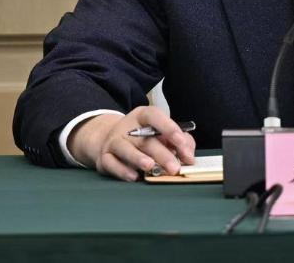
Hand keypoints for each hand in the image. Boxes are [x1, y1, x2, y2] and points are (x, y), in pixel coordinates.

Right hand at [68, 105, 195, 181]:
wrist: (110, 139)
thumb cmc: (143, 136)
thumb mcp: (160, 132)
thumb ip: (178, 140)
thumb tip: (188, 155)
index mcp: (143, 116)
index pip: (155, 116)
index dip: (168, 127)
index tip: (181, 142)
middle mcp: (127, 127)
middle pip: (145, 139)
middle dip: (162, 154)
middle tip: (174, 168)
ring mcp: (114, 141)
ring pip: (125, 149)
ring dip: (138, 158)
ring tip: (150, 166)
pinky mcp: (104, 157)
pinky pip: (111, 163)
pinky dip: (122, 171)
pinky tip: (133, 176)